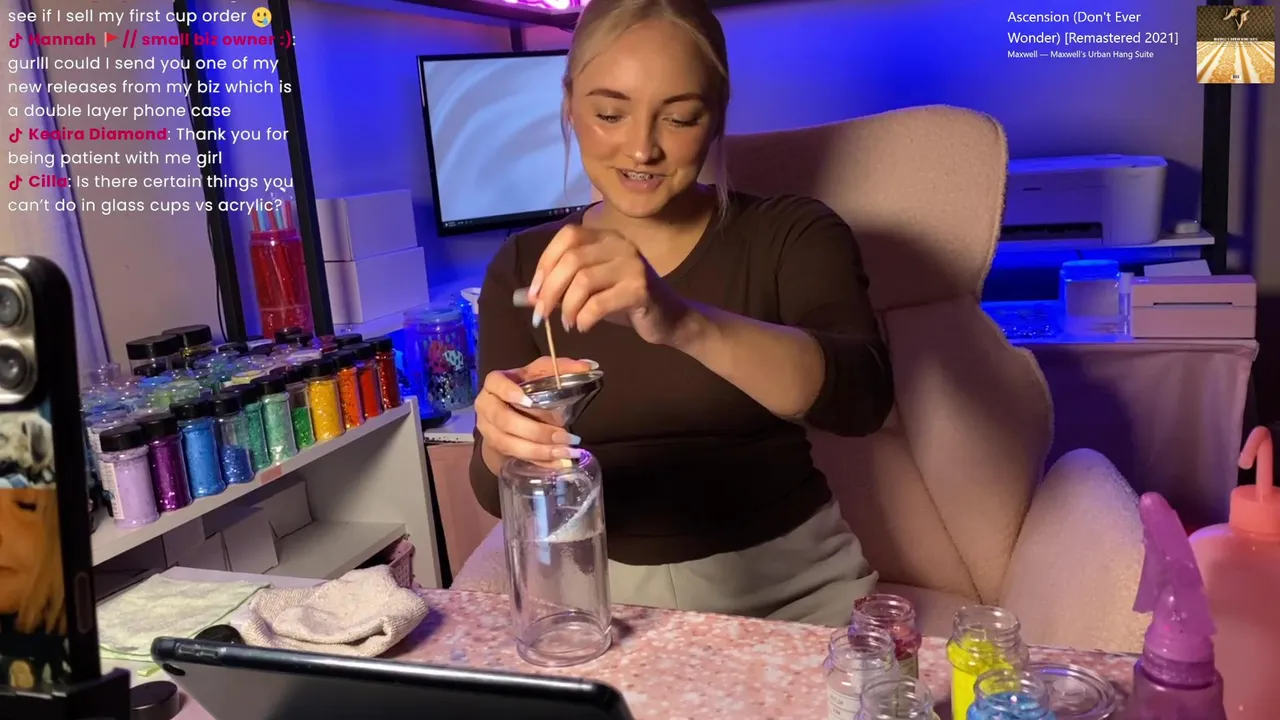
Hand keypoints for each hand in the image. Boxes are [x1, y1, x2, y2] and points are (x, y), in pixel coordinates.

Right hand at [475, 356, 593, 465]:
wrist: (510, 411)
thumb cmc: (527, 388)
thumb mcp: (542, 373)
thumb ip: (564, 368)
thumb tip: (590, 366)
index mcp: (495, 383)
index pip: (494, 383)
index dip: (508, 392)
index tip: (528, 401)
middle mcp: (486, 406)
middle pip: (504, 421)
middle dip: (536, 431)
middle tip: (565, 436)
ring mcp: (488, 429)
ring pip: (509, 443)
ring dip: (540, 451)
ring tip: (566, 453)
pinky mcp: (497, 448)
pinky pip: (517, 457)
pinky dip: (540, 461)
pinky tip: (559, 462)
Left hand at [527, 225, 690, 345]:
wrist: (669, 319)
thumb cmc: (626, 302)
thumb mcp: (590, 291)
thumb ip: (560, 288)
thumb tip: (525, 297)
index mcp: (606, 237)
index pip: (568, 236)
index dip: (545, 263)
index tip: (534, 294)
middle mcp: (620, 244)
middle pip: (571, 260)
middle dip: (550, 291)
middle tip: (542, 315)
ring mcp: (632, 265)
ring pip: (584, 281)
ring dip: (567, 307)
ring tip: (567, 323)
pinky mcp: (640, 289)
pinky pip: (600, 303)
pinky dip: (584, 318)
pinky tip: (584, 326)